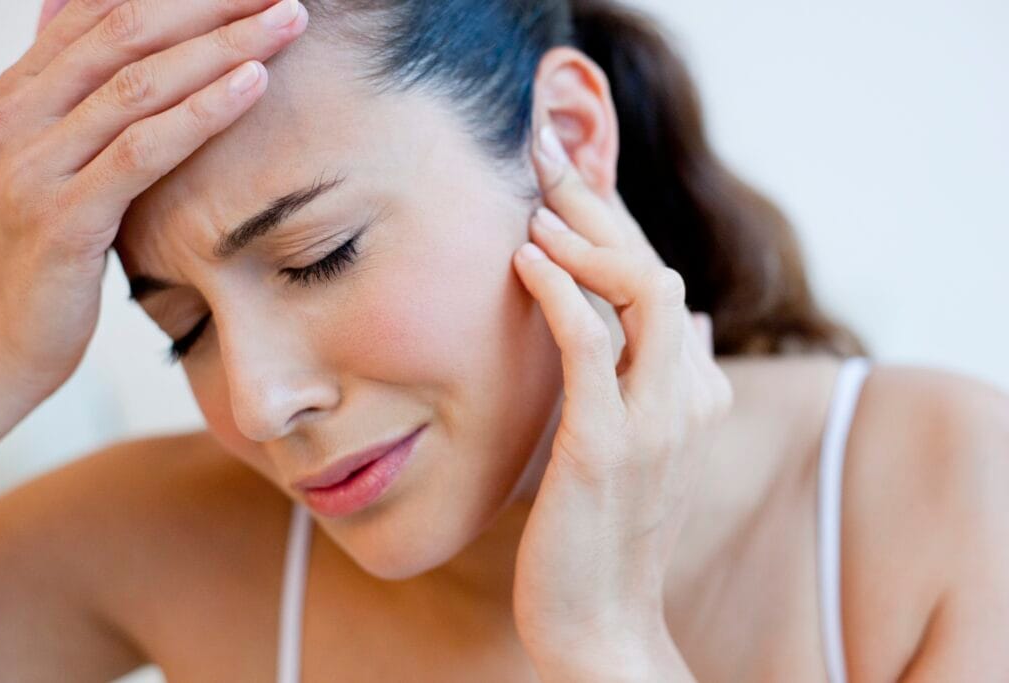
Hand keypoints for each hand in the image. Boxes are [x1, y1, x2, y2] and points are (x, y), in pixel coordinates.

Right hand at [0, 0, 306, 402]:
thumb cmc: (39, 252)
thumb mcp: (50, 163)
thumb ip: (70, 95)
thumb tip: (68, 14)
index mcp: (23, 93)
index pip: (104, 11)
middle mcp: (22, 114)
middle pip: (128, 32)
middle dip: (211, 4)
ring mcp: (38, 164)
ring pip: (141, 83)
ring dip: (223, 46)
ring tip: (285, 20)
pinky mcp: (66, 217)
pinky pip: (143, 150)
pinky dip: (202, 112)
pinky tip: (253, 85)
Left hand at [510, 123, 733, 672]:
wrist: (603, 625)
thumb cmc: (603, 533)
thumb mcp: (638, 447)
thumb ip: (657, 382)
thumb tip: (684, 326)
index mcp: (693, 390)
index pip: (659, 281)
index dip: (616, 224)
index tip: (566, 182)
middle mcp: (687, 394)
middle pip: (656, 270)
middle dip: (603, 206)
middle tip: (549, 156)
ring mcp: (655, 420)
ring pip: (643, 293)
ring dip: (590, 238)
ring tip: (539, 203)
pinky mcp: (608, 447)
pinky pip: (593, 348)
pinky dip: (562, 294)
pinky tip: (525, 259)